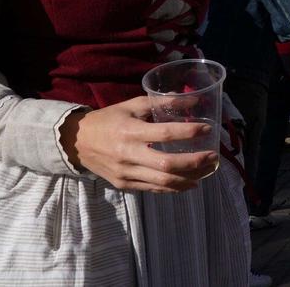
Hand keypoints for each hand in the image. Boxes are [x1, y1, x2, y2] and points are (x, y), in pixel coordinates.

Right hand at [59, 96, 218, 192]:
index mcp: (131, 132)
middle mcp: (128, 155)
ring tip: (208, 171)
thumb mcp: (132, 106)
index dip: (189, 132)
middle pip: (167, 164)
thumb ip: (162, 103)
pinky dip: (174, 187)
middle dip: (195, 162)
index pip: (165, 134)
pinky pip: (154, 189)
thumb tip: (194, 100)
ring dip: (190, 178)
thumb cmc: (108, 120)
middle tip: (213, 157)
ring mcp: (126, 173)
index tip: (207, 128)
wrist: (76, 142)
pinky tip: (190, 182)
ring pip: (163, 181)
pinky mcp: (124, 185)